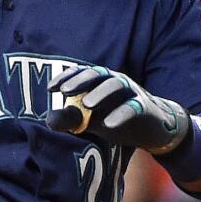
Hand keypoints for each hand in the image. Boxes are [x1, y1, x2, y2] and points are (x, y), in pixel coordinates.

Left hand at [46, 65, 188, 152]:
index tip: (50, 88)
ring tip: (87, 104)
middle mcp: (116, 82)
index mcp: (100, 82)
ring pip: (117, 86)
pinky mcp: (145, 107)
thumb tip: (48, 120)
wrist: (152, 127)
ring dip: (101, 93)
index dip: (66, 77)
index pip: (82, 74)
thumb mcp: (90, 121)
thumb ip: (71, 119)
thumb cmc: (116, 118)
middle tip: (65, 91)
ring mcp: (132, 92)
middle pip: (98, 75)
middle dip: (81, 80)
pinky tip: (109, 124)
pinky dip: (121, 114)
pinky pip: (134, 107)